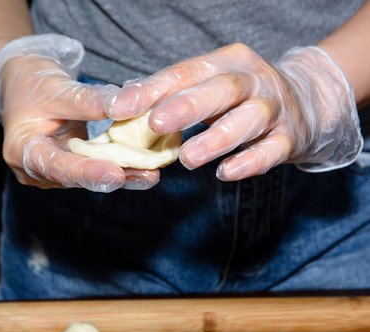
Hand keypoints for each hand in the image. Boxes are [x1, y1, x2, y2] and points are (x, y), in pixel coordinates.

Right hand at [0, 34, 159, 191]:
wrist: (23, 81)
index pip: (57, 167)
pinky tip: (144, 166)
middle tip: (146, 176)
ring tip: (152, 174)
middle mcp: (35, 168)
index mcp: (21, 150)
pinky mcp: (68, 165)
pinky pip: (94, 167)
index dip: (87, 172)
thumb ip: (88, 101)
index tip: (115, 174)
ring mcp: (52, 170)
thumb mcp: (58, 87)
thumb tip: (123, 106)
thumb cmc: (32, 82)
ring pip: (89, 176)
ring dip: (121, 174)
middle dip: (112, 177)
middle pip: (77, 177)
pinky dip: (117, 165)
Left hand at [106, 43, 361, 180]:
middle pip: (221, 90)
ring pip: (248, 120)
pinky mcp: (289, 138)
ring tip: (187, 158)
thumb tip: (124, 103)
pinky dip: (249, 162)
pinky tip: (225, 173)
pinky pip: (271, 150)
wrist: (304, 102)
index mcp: (225, 62)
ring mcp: (274, 109)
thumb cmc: (238, 97)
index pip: (186, 72)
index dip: (153, 89)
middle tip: (155, 123)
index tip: (121, 107)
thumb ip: (170, 94)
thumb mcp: (207, 85)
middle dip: (187, 107)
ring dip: (216, 139)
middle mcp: (253, 80)